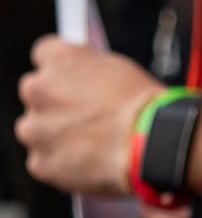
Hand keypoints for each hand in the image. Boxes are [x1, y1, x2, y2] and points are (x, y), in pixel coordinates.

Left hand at [20, 39, 165, 200]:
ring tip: (92, 144)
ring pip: (38, 130)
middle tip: (86, 116)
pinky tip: (91, 161)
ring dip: (56, 135)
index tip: (72, 79)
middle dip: (56, 104)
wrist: (151, 144)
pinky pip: (46, 161)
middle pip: (36, 94)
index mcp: (59, 60)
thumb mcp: (119, 68)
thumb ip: (89, 69)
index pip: (44, 53)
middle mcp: (36, 89)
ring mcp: (34, 128)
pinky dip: (64, 164)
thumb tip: (83, 79)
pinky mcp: (40, 161)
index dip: (62, 69)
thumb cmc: (144, 105)